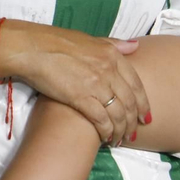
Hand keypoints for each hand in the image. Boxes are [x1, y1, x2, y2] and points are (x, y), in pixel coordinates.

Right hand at [0, 21, 149, 146]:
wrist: (33, 48)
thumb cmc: (57, 42)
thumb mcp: (91, 39)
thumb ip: (114, 45)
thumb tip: (135, 46)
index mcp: (112, 54)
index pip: (136, 84)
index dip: (143, 103)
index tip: (145, 117)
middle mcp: (108, 69)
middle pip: (130, 102)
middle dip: (134, 122)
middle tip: (133, 134)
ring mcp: (96, 84)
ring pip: (118, 114)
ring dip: (120, 130)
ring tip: (119, 140)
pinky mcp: (80, 97)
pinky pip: (101, 119)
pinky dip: (106, 131)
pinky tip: (105, 138)